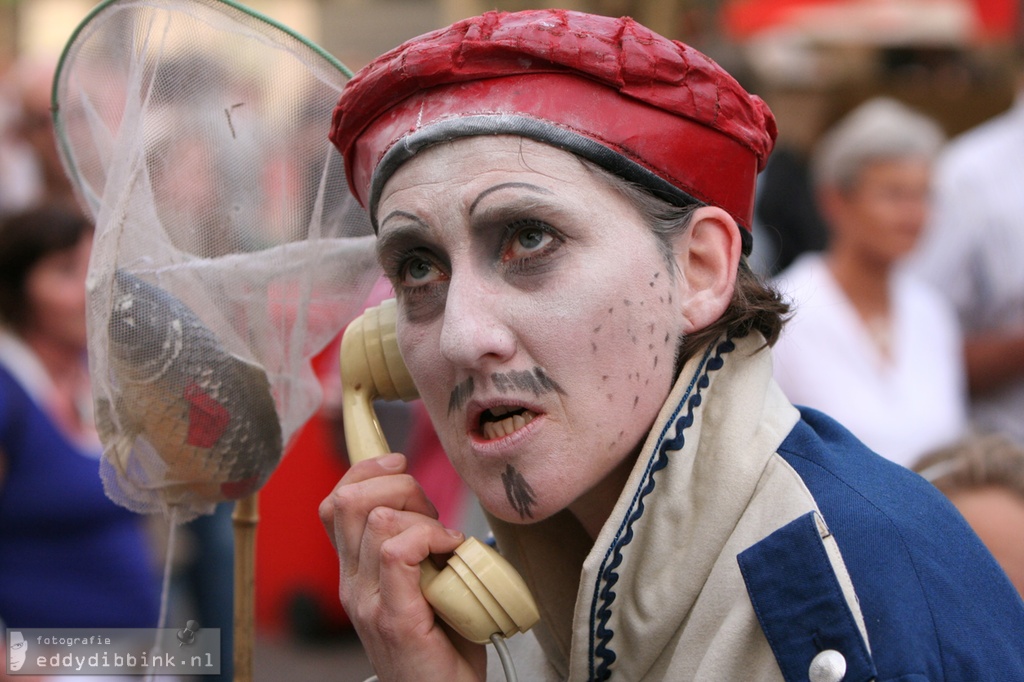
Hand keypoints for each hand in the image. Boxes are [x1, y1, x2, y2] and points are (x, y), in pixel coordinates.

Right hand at [319, 452, 486, 680]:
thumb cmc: (442, 644)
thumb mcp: (421, 582)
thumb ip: (414, 545)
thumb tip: (425, 502)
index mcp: (354, 572)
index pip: (335, 502)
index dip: (364, 469)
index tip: (398, 461)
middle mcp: (352, 584)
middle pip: (349, 499)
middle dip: (397, 484)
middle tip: (430, 512)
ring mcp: (368, 601)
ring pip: (377, 519)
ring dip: (421, 515)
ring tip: (444, 540)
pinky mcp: (393, 617)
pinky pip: (397, 551)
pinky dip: (430, 537)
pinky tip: (450, 551)